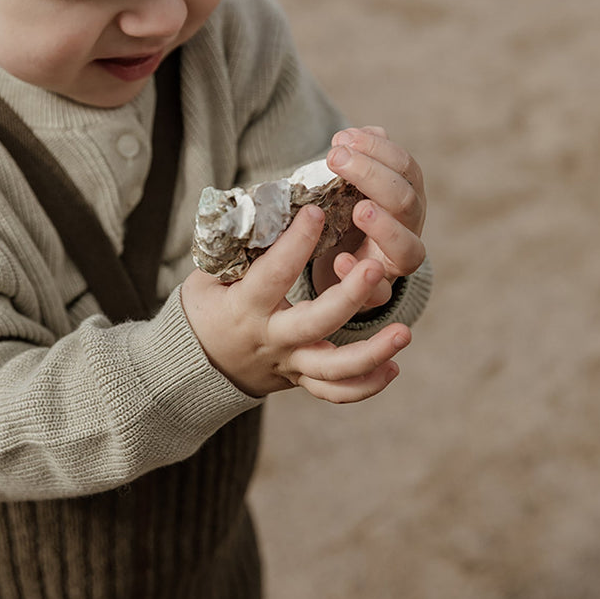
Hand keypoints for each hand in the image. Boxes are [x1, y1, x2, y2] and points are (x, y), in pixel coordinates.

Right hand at [180, 205, 410, 401]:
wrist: (195, 368)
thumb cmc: (206, 309)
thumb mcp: (208, 278)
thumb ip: (238, 251)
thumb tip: (269, 206)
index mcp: (244, 309)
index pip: (273, 274)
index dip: (296, 243)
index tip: (317, 211)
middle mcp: (271, 340)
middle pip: (315, 323)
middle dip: (348, 296)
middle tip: (376, 266)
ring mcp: (289, 364)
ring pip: (334, 368)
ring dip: (372, 353)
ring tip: (404, 332)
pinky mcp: (300, 380)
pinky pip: (336, 391)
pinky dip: (366, 385)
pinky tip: (393, 368)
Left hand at [312, 126, 426, 308]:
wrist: (339, 268)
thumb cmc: (346, 218)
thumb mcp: (349, 187)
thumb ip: (357, 160)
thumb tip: (363, 132)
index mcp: (406, 197)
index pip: (405, 167)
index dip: (378, 150)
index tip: (343, 138)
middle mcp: (409, 228)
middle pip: (406, 201)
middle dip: (373, 177)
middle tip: (337, 160)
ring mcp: (397, 263)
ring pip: (409, 249)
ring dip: (387, 228)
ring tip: (360, 210)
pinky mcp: (377, 294)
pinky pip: (378, 291)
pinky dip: (361, 275)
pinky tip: (341, 260)